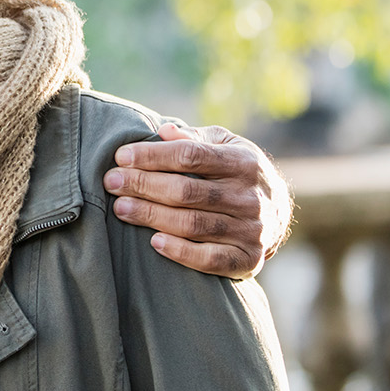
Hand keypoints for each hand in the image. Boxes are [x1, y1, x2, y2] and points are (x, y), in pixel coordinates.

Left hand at [103, 122, 292, 278]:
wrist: (278, 213)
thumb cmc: (236, 171)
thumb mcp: (224, 145)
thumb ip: (195, 137)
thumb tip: (165, 131)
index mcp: (243, 162)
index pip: (191, 155)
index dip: (152, 156)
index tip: (120, 157)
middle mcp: (250, 197)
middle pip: (187, 191)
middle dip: (143, 185)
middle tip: (111, 182)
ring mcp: (251, 230)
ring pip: (193, 224)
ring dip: (151, 216)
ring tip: (120, 208)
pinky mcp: (248, 259)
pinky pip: (210, 259)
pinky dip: (181, 252)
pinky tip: (154, 241)